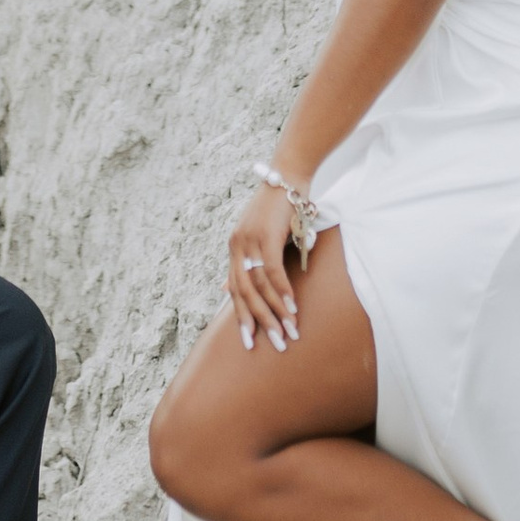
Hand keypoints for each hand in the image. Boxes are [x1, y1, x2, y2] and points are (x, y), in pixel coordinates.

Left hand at [226, 183, 302, 351]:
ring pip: (258, 285)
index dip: (242, 316)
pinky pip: (272, 270)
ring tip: (288, 332)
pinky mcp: (266, 235)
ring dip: (275, 311)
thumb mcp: (262, 236)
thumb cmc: (280, 208)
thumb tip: (227, 288)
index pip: (235, 290)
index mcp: (235, 248)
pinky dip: (283, 291)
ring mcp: (249, 240)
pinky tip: (292, 308)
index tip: (250, 340)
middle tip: (270, 344)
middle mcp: (237, 245)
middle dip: (257, 321)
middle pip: (244, 292)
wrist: (289, 175)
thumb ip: (249, 262)